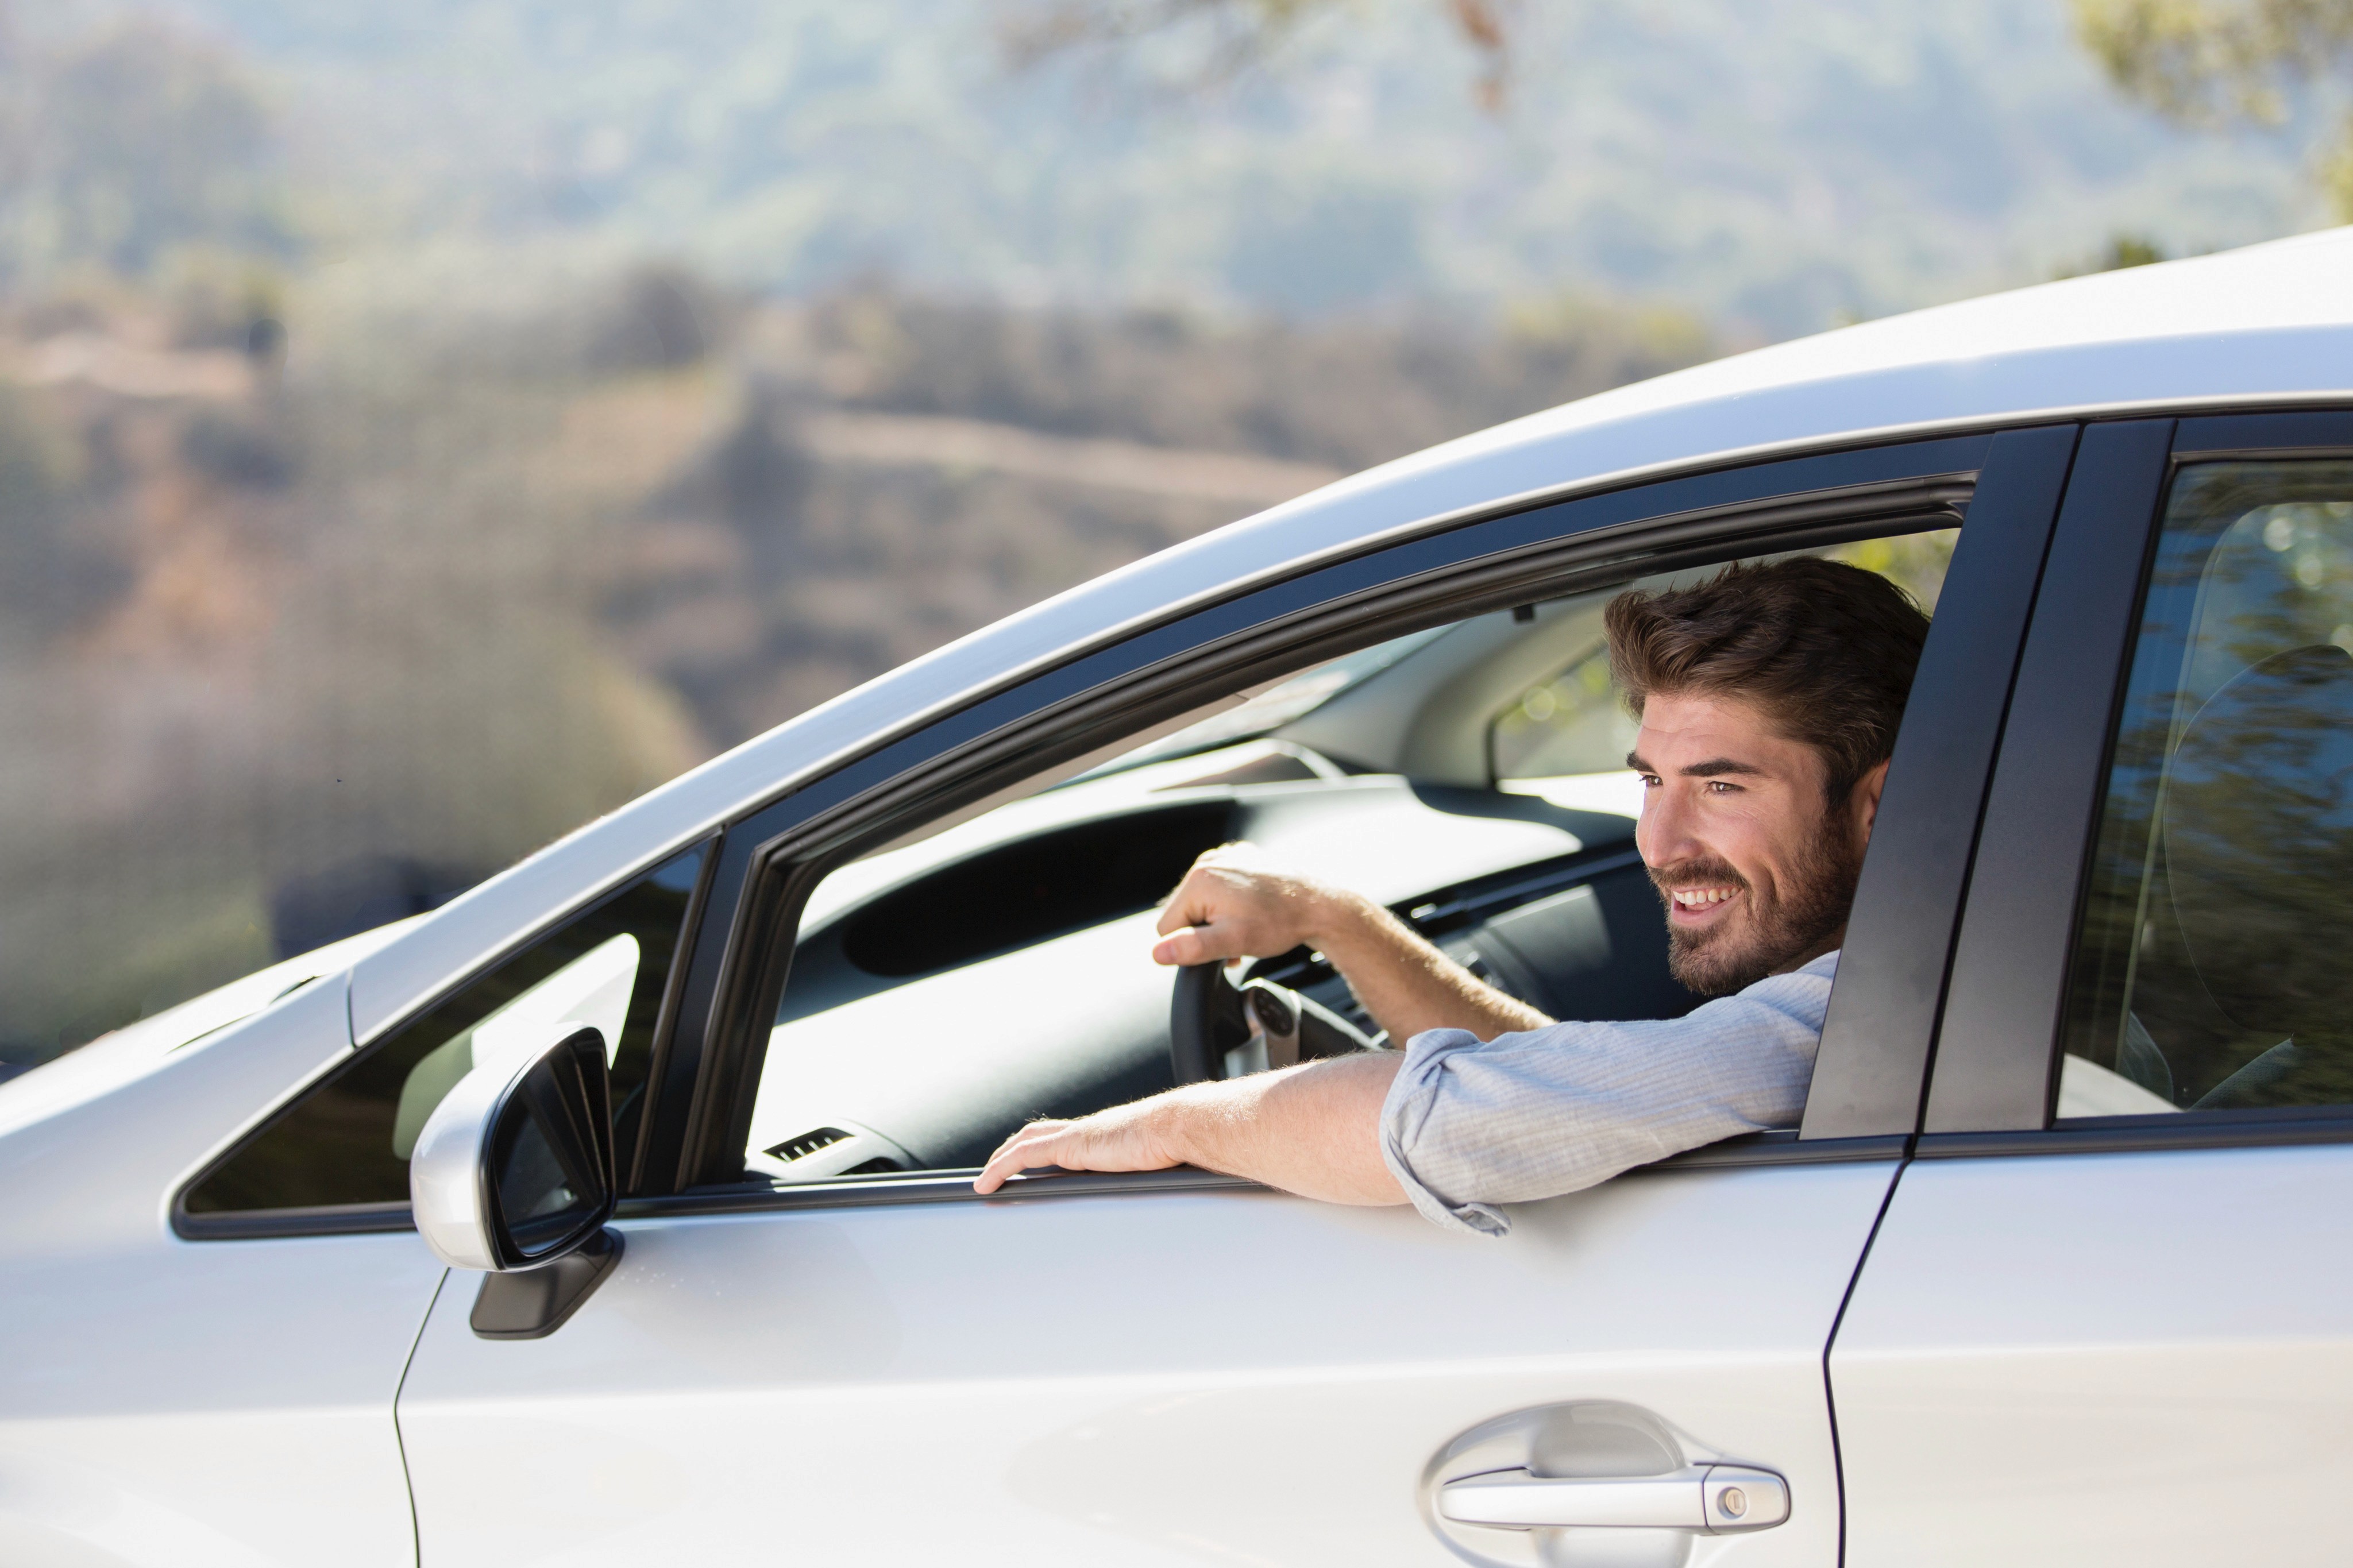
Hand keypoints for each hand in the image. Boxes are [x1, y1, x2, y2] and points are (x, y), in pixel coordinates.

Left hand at [972, 1098, 1183, 1193]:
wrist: (1181, 1126)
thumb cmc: (1181, 1144)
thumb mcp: (1159, 1162)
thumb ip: (1148, 1171)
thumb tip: (1161, 1185)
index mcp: (1105, 1134)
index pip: (1063, 1136)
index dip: (1042, 1145)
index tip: (1030, 1160)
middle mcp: (1087, 1130)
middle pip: (1037, 1134)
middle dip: (1014, 1149)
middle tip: (997, 1168)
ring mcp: (1076, 1136)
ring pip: (1025, 1143)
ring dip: (1001, 1159)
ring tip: (986, 1179)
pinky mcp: (1070, 1145)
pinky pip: (1024, 1156)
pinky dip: (1001, 1168)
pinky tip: (987, 1184)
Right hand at [1151, 843, 1357, 966]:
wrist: (1319, 905)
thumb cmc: (1279, 923)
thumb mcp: (1233, 941)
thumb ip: (1191, 947)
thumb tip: (1157, 953)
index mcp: (1199, 880)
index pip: (1167, 927)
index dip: (1191, 944)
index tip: (1220, 946)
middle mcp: (1208, 862)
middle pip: (1183, 912)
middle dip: (1204, 931)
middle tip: (1235, 940)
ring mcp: (1226, 857)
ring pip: (1202, 901)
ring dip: (1217, 920)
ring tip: (1244, 928)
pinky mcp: (1241, 859)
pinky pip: (1220, 887)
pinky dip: (1229, 904)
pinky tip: (1250, 913)